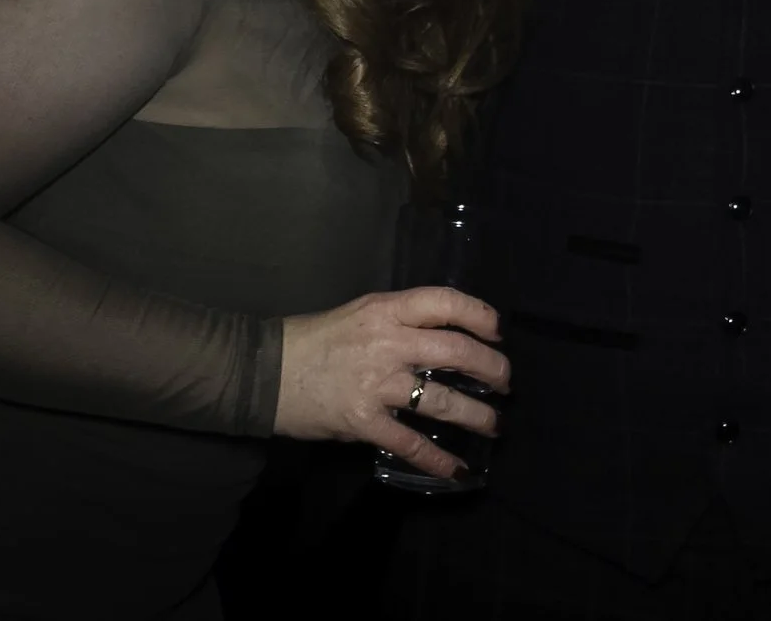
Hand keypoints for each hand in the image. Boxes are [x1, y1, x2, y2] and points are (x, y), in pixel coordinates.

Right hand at [275, 287, 509, 481]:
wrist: (264, 372)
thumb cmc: (315, 339)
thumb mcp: (361, 313)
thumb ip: (401, 320)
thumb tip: (446, 334)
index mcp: (387, 310)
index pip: (445, 302)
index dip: (480, 315)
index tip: (498, 331)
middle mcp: (388, 343)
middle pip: (456, 352)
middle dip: (491, 368)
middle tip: (506, 382)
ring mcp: (376, 384)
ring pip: (441, 399)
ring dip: (476, 414)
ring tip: (494, 424)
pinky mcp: (363, 421)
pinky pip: (409, 442)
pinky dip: (437, 458)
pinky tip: (457, 468)